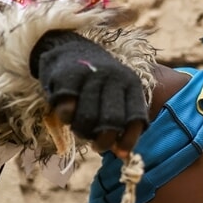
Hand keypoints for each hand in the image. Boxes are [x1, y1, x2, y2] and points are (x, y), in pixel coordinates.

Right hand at [33, 32, 147, 157]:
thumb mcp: (116, 96)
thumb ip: (122, 121)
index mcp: (131, 84)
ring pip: (87, 120)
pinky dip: (67, 119)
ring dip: (82, 132)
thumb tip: (122, 154)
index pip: (136, 118)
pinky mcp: (67, 77)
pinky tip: (68, 115)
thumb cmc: (97, 83)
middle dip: (103, 142)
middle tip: (98, 145)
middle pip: (111, 123)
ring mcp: (90, 76)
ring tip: (81, 128)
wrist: (68, 48)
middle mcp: (114, 78)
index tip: (122, 153)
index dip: (129, 140)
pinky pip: (67, 110)